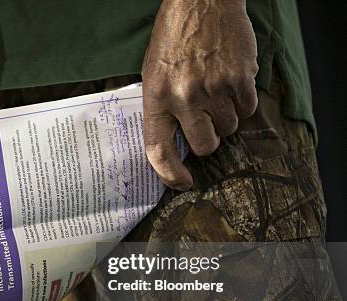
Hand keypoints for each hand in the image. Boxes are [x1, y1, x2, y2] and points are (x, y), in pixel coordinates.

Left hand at [142, 0, 258, 190]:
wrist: (201, 0)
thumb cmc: (172, 37)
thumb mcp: (152, 73)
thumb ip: (161, 107)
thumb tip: (172, 143)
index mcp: (156, 96)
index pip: (158, 148)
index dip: (170, 173)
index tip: (181, 183)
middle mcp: (184, 96)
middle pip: (204, 145)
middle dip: (208, 141)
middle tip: (205, 125)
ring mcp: (214, 87)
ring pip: (228, 128)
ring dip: (225, 118)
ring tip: (216, 92)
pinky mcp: (240, 77)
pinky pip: (248, 109)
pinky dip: (243, 102)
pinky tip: (232, 83)